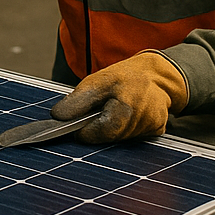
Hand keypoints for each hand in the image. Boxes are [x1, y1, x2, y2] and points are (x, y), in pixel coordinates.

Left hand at [49, 50, 188, 142]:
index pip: (99, 132)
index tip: (77, 126)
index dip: (84, 131)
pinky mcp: (157, 132)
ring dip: (111, 129)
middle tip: (97, 113)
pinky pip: (132, 138)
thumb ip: (77, 100)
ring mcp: (152, 128)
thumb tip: (57, 117)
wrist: (156, 76)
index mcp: (126, 106)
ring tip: (113, 110)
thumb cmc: (125, 77)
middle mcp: (142, 120)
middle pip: (109, 138)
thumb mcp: (96, 81)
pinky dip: (124, 130)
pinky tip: (126, 116)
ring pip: (120, 139)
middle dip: (97, 129)